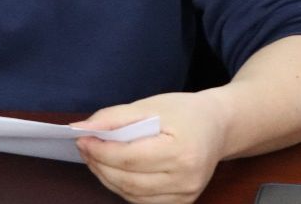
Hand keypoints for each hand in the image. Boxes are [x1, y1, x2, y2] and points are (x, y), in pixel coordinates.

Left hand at [74, 91, 229, 203]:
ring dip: (107, 178)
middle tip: (84, 147)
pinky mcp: (182, 201)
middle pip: (129, 180)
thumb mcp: (151, 105)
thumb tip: (81, 128)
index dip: (101, 150)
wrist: (219, 126)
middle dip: (100, 165)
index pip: (130, 158)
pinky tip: (113, 171)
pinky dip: (123, 187)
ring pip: (133, 194)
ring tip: (95, 158)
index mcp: (182, 151)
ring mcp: (186, 194)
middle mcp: (186, 178)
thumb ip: (115, 117)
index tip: (82, 138)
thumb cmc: (185, 112)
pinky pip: (143, 201)